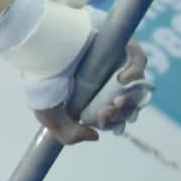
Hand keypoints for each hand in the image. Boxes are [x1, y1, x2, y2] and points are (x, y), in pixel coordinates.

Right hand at [25, 0, 152, 143]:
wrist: (41, 48)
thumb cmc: (41, 79)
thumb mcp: (48, 116)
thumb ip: (68, 134)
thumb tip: (95, 135)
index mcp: (91, 98)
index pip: (115, 115)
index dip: (114, 121)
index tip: (102, 117)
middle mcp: (106, 82)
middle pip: (130, 103)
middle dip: (124, 111)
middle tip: (109, 109)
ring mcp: (116, 63)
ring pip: (138, 85)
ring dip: (133, 97)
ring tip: (117, 99)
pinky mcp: (120, 45)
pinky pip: (139, 60)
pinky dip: (136, 72)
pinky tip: (123, 79)